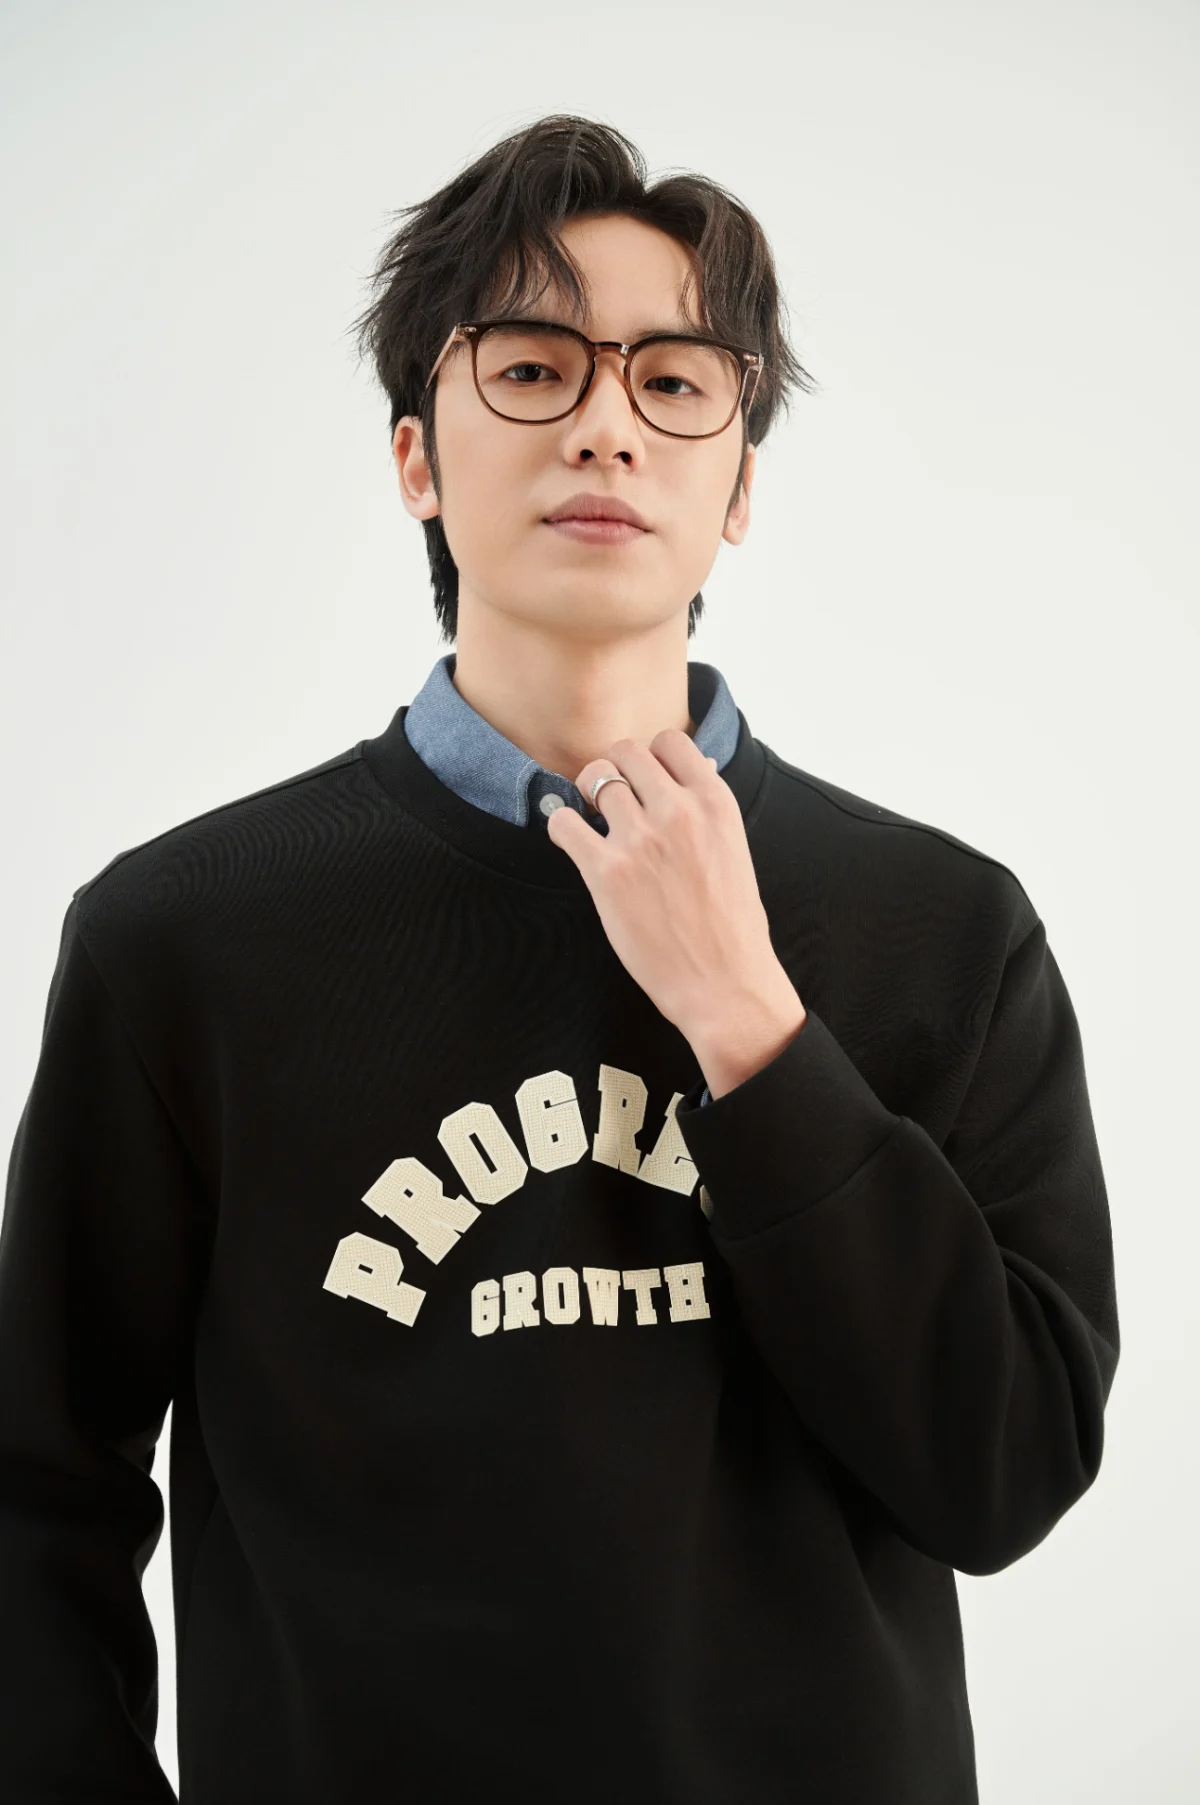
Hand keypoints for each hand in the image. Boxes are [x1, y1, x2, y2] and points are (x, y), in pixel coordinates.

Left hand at [545, 728, 806, 1098]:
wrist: (725, 983)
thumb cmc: (732, 925)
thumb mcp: (733, 850)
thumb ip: (707, 808)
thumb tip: (692, 767)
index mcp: (715, 803)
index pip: (669, 741)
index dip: (651, 757)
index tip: (644, 780)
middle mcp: (678, 812)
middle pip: (625, 752)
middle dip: (615, 771)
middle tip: (612, 801)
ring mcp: (641, 840)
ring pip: (594, 778)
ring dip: (588, 796)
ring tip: (595, 824)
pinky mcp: (607, 872)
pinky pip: (564, 822)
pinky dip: (562, 826)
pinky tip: (575, 843)